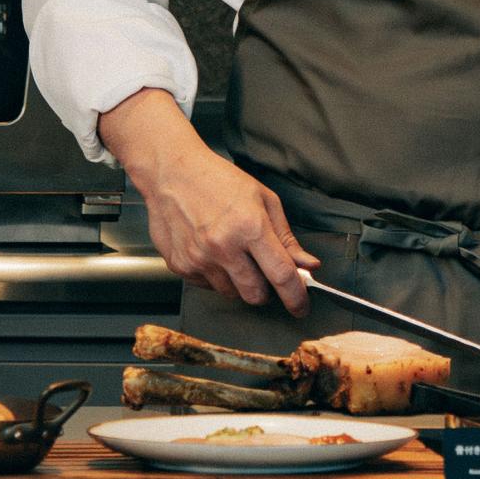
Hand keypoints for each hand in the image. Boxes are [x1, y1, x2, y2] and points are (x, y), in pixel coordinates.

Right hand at [98, 89, 319, 313]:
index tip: (301, 306)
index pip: (281, 275)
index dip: (296, 297)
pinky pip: (207, 286)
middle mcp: (223, 247)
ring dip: (238, 282)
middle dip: (265, 290)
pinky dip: (214, 275)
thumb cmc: (218, 180)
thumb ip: (286, 237)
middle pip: (255, 294)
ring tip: (231, 253)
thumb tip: (308, 265)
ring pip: (230, 293)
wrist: (170, 172)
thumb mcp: (263, 199)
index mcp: (250, 227)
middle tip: (261, 270)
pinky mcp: (180, 265)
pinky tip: (210, 251)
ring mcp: (198, 259)